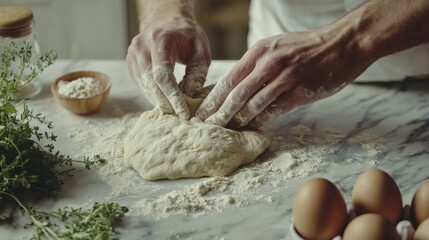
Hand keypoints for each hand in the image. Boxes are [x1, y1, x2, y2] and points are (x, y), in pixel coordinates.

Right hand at [126, 16, 210, 118]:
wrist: (167, 21)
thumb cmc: (187, 35)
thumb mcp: (200, 51)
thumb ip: (196, 74)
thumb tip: (189, 99)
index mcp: (160, 39)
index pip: (163, 75)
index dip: (173, 97)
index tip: (184, 113)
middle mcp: (141, 46)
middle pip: (151, 83)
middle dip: (166, 103)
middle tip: (180, 117)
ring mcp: (133, 54)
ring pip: (144, 86)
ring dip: (159, 101)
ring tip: (174, 111)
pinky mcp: (131, 62)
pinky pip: (141, 84)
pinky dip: (153, 95)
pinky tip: (165, 101)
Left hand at [196, 30, 373, 127]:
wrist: (341, 44)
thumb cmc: (306, 46)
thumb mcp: (276, 46)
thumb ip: (257, 64)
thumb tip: (237, 84)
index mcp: (259, 52)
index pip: (229, 78)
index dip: (213, 97)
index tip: (202, 110)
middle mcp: (268, 64)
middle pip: (236, 94)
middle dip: (219, 112)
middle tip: (208, 125)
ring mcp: (284, 78)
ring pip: (253, 105)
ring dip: (238, 120)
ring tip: (228, 130)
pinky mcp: (299, 93)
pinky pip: (274, 111)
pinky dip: (261, 121)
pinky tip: (253, 128)